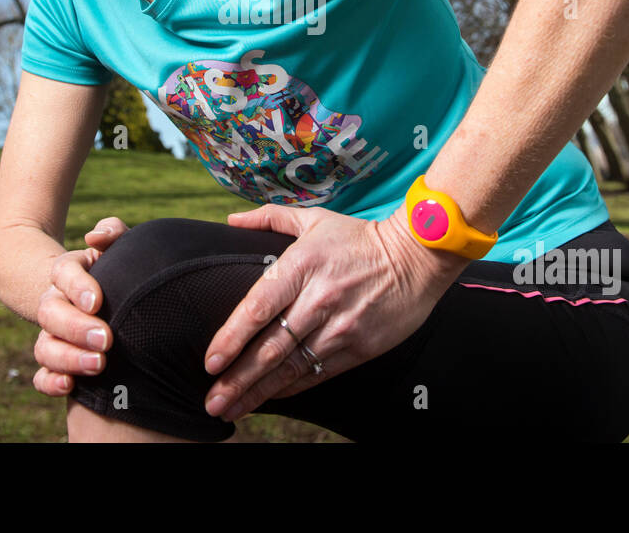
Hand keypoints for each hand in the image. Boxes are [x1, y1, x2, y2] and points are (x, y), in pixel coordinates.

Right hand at [32, 217, 128, 396]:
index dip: (77, 286)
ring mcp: (53, 333)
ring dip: (68, 358)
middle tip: (106, 339)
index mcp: (69, 271)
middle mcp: (56, 302)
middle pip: (51, 312)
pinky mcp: (56, 361)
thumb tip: (95, 238)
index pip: (63, 272)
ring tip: (100, 364)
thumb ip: (112, 232)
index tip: (98, 301)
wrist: (110, 298)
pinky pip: (42, 375)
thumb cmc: (120, 268)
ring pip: (44, 346)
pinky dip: (50, 382)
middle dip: (77, 328)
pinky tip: (69, 386)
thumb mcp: (120, 246)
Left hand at [201, 204, 466, 421]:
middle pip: (269, 348)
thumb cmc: (360, 237)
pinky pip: (318, 373)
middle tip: (212, 402)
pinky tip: (269, 398)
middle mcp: (317, 300)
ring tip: (231, 410)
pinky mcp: (359, 347)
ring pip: (290, 368)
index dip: (231, 339)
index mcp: (301, 265)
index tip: (210, 362)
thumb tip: (230, 220)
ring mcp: (339, 327)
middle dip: (237, 380)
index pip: (257, 308)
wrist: (417, 256)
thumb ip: (269, 218)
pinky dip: (291, 388)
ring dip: (258, 392)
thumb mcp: (315, 219)